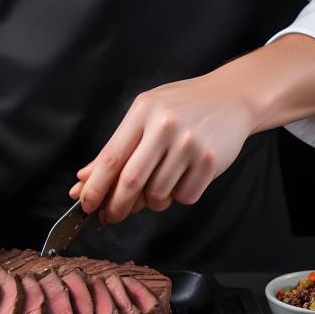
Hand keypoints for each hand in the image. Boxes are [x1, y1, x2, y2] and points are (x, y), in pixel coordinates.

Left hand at [70, 73, 253, 222]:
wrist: (230, 97)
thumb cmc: (181, 108)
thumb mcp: (144, 116)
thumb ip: (115, 148)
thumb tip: (84, 179)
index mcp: (142, 112)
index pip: (111, 158)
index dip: (95, 187)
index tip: (86, 204)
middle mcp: (165, 126)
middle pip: (131, 181)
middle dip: (116, 206)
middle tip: (110, 216)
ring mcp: (190, 143)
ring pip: (158, 194)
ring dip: (152, 201)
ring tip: (157, 187)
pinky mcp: (210, 160)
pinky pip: (185, 196)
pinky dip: (178, 197)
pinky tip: (182, 179)